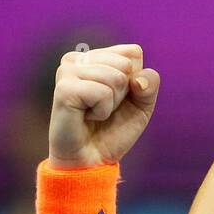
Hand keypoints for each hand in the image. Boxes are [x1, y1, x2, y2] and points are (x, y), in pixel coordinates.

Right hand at [48, 43, 159, 166]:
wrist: (91, 161)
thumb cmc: (113, 131)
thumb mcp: (142, 106)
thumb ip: (149, 84)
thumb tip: (137, 78)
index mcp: (95, 57)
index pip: (133, 52)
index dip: (136, 81)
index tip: (118, 99)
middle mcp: (78, 58)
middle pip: (125, 64)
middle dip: (123, 93)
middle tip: (103, 108)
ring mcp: (67, 71)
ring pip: (115, 78)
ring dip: (112, 104)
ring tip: (94, 114)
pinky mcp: (64, 88)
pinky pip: (102, 93)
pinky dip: (102, 112)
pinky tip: (86, 117)